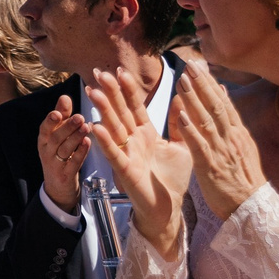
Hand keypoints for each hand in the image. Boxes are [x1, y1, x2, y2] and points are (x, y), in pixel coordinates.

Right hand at [37, 96, 90, 210]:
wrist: (58, 187)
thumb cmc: (60, 156)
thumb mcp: (56, 137)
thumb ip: (61, 118)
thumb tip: (65, 97)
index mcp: (43, 140)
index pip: (45, 128)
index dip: (51, 120)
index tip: (58, 111)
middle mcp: (47, 151)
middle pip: (55, 137)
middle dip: (67, 126)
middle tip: (79, 116)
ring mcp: (55, 164)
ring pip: (64, 149)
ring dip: (75, 137)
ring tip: (86, 127)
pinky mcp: (66, 175)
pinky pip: (73, 163)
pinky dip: (80, 152)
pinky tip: (88, 143)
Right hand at [84, 67, 192, 255]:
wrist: (169, 208)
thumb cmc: (172, 179)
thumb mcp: (181, 146)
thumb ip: (180, 123)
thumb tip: (184, 99)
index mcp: (146, 133)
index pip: (135, 106)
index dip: (128, 89)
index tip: (119, 70)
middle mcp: (133, 141)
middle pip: (120, 112)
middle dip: (110, 92)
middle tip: (98, 72)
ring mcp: (127, 154)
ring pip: (113, 128)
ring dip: (103, 110)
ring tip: (94, 92)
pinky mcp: (125, 171)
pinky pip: (113, 154)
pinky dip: (105, 141)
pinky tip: (96, 128)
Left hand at [167, 58, 263, 218]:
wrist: (251, 207)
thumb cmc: (241, 177)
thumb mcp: (240, 145)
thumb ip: (230, 120)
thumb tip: (224, 93)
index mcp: (237, 134)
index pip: (223, 103)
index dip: (210, 84)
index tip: (198, 66)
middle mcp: (230, 138)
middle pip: (216, 107)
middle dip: (202, 85)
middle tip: (189, 65)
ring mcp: (221, 151)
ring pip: (207, 121)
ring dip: (194, 101)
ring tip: (182, 83)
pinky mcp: (211, 166)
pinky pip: (200, 145)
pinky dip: (191, 130)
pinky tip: (182, 116)